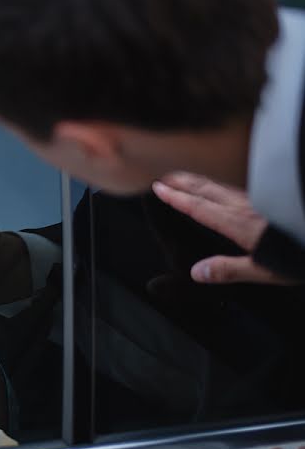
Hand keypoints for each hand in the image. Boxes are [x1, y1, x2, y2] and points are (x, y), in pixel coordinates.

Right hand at [152, 172, 294, 284]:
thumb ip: (228, 270)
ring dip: (199, 180)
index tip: (158, 188)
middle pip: (207, 190)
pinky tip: (222, 187)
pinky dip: (220, 185)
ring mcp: (259, 200)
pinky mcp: (271, 200)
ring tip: (185, 176)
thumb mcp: (264, 270)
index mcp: (238, 224)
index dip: (177, 197)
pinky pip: (237, 188)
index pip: (199, 207)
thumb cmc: (298, 255)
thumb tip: (197, 272)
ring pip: (221, 185)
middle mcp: (245, 207)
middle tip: (163, 176)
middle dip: (183, 181)